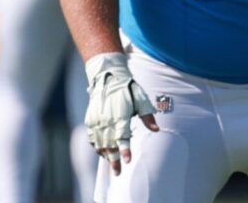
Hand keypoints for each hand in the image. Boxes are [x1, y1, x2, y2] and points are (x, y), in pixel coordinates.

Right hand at [85, 52, 158, 175]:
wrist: (107, 75)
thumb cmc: (127, 87)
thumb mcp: (141, 99)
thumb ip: (148, 116)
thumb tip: (157, 130)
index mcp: (120, 116)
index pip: (122, 137)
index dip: (124, 150)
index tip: (127, 161)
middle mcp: (106, 119)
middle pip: (109, 144)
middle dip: (113, 160)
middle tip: (117, 173)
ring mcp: (97, 119)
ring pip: (99, 141)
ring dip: (105, 153)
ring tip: (110, 163)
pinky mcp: (91, 117)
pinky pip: (91, 135)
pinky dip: (95, 144)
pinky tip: (100, 150)